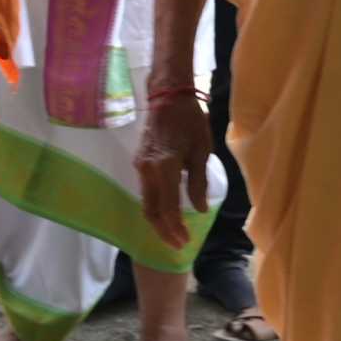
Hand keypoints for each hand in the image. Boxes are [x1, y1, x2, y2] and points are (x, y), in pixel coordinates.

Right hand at [135, 73, 214, 241]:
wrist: (168, 95)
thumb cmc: (190, 120)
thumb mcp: (202, 151)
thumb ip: (198, 183)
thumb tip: (199, 209)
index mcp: (165, 166)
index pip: (167, 207)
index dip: (175, 228)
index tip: (185, 241)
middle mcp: (147, 169)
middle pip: (150, 210)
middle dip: (163, 230)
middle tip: (178, 244)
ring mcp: (140, 165)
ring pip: (145, 201)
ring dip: (158, 220)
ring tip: (174, 232)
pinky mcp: (139, 161)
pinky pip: (145, 189)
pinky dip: (155, 205)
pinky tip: (167, 211)